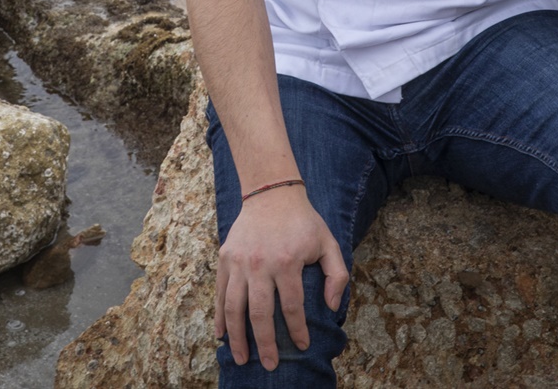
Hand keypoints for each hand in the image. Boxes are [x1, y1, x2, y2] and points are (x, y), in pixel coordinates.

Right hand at [214, 188, 348, 369]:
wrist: (271, 193)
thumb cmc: (303, 221)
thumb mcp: (328, 243)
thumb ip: (337, 275)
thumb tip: (331, 307)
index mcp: (286, 262)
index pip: (291, 307)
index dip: (298, 330)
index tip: (302, 346)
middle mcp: (260, 264)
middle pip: (259, 314)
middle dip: (265, 343)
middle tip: (269, 365)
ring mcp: (239, 262)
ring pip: (234, 307)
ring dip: (236, 337)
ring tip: (241, 359)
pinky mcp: (225, 258)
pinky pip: (220, 293)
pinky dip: (219, 316)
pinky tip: (221, 335)